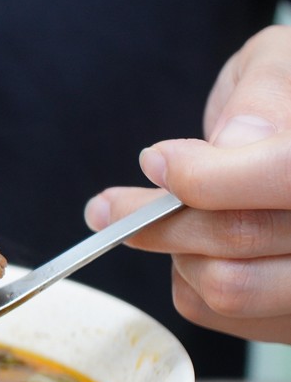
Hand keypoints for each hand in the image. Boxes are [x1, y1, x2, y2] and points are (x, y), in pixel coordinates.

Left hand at [85, 25, 290, 343]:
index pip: (284, 175)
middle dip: (159, 219)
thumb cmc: (285, 93)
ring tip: (156, 217)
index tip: (154, 160)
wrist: (289, 135)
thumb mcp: (280, 63)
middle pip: (241, 239)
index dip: (211, 176)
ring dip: (173, 249)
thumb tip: (238, 139)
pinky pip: (213, 309)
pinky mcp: (286, 317)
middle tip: (108, 206)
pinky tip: (190, 243)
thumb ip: (264, 94)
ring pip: (226, 286)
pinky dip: (184, 276)